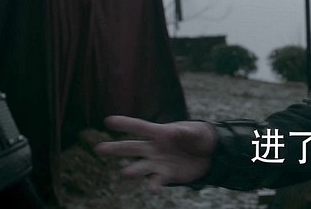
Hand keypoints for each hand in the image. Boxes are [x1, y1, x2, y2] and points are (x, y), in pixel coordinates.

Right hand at [95, 115, 217, 193]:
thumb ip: (186, 132)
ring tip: (125, 173)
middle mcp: (154, 148)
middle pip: (132, 148)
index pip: (140, 127)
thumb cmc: (199, 137)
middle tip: (100, 148)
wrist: (210, 155)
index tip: (108, 120)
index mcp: (159, 132)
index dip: (125, 123)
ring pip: (140, 167)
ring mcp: (158, 163)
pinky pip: (157, 181)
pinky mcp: (166, 176)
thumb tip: (176, 131)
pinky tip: (154, 190)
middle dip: (116, 148)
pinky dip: (154, 186)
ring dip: (133, 170)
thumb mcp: (196, 132)